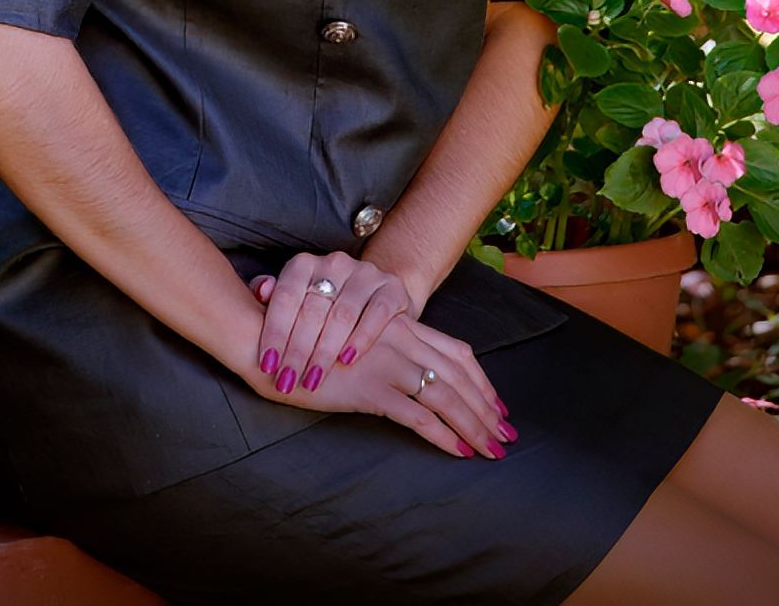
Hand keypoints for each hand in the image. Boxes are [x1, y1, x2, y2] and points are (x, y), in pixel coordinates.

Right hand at [241, 306, 515, 461]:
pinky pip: (418, 416)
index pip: (457, 352)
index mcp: (401, 326)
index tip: (498, 404)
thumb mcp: (355, 337)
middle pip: (460, 375)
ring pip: (447, 396)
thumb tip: (412, 370)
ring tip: (490, 449)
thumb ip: (383, 346)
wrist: (272, 337)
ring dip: (474, 424)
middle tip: (505, 434)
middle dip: (487, 407)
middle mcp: (401, 340)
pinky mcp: (371, 389)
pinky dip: (443, 435)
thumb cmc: (308, 337)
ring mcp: (388, 363)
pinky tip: (458, 451)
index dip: (482, 380)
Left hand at [247, 250, 414, 391]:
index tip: (267, 365)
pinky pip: (377, 313)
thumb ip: (272, 295)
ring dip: (325, 351)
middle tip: (287, 380)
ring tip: (313, 378)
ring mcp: (364, 273)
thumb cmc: (322, 305)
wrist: (372, 295)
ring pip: (342, 314)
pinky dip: (361, 339)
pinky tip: (348, 360)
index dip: (275, 333)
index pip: (285, 297)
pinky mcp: (391, 288)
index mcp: (304, 264)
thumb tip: (261, 290)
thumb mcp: (294, 299)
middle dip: (297, 351)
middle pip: (312, 310)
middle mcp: (334, 263)